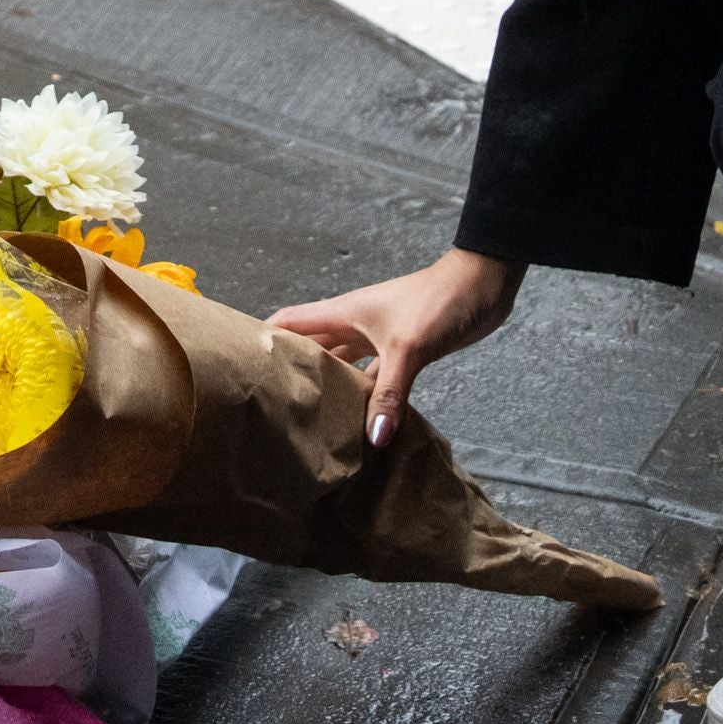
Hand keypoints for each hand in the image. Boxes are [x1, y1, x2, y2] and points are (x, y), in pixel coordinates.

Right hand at [270, 247, 519, 442]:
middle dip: (291, 373)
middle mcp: (351, 325)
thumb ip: (389, 392)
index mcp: (341, 313)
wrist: (482, 285)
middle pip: (309, 349)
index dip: (261, 339)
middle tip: (271, 408)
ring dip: (328, 387)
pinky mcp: (399, 351)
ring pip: (340, 365)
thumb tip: (372, 438)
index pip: (287, 323)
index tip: (240, 366)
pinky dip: (364, 395)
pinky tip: (361, 419)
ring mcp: (375, 337)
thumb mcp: (408, 348)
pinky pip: (370, 376)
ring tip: (309, 420)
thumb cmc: (439, 301)